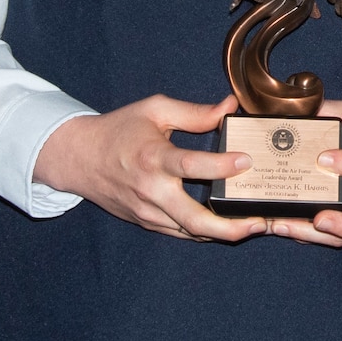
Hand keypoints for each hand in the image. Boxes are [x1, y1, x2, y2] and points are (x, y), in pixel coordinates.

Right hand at [33, 95, 266, 242]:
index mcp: (153, 157)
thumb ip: (194, 113)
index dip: (222, 166)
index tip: (247, 161)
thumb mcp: (154, 111)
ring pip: (192, 233)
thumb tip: (229, 107)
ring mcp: (148, 211)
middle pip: (195, 221)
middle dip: (232, 227)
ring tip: (253, 226)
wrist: (80, 158)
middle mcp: (151, 190)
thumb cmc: (119, 131)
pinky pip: (181, 233)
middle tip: (261, 222)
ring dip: (224, 233)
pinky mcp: (147, 223)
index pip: (191, 165)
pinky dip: (205, 232)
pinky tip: (225, 225)